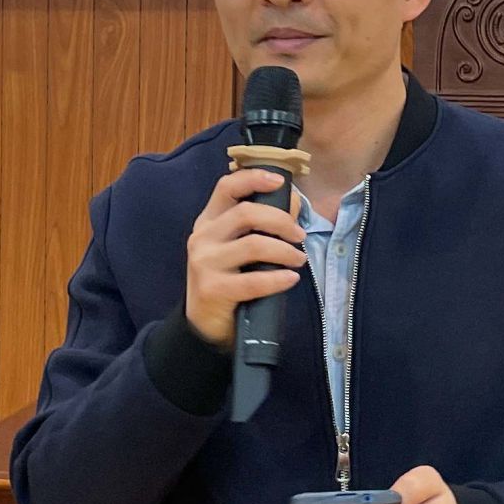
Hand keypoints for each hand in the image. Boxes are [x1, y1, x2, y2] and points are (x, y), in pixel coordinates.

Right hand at [185, 166, 305, 348]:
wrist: (205, 324)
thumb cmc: (229, 280)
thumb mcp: (240, 248)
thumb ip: (263, 224)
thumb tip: (293, 200)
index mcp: (209, 221)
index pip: (226, 186)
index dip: (254, 178)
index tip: (280, 181)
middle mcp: (203, 237)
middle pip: (246, 213)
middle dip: (281, 220)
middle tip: (300, 235)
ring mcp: (205, 263)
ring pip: (254, 245)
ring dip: (285, 251)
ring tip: (299, 259)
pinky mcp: (213, 289)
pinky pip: (254, 280)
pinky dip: (278, 279)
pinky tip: (290, 279)